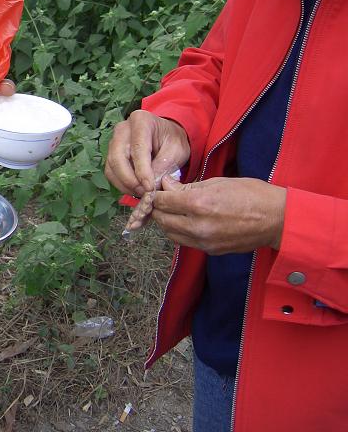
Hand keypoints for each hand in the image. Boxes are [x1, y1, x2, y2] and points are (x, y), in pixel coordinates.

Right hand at [105, 110, 189, 197]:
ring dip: (124, 184)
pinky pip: (110, 172)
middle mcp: (122, 129)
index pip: (138, 148)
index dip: (142, 170)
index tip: (150, 187)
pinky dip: (120, 184)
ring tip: (141, 192)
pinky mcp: (111, 154)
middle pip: (118, 157)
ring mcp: (114, 141)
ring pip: (111, 166)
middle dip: (130, 179)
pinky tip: (134, 189)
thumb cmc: (172, 140)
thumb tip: (149, 186)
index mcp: (141, 120)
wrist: (166, 136)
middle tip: (144, 192)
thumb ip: (163, 166)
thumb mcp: (176, 151)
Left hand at [151, 175, 285, 254]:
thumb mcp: (217, 182)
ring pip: (170, 233)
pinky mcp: (210, 250)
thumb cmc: (251, 194)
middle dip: (158, 209)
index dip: (156, 194)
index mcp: (198, 204)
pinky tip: (187, 221)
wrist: (278, 220)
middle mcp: (197, 226)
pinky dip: (180, 232)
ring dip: (167, 221)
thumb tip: (166, 185)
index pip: (162, 201)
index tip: (158, 190)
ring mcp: (203, 241)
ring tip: (174, 210)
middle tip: (163, 200)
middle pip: (161, 219)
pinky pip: (185, 242)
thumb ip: (187, 186)